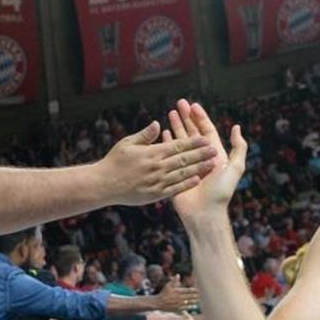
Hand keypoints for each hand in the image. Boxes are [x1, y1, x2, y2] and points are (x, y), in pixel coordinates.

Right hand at [96, 120, 217, 205]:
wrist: (103, 185)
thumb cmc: (114, 161)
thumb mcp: (127, 143)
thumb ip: (145, 135)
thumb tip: (158, 125)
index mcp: (152, 153)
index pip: (177, 146)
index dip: (193, 143)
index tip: (206, 139)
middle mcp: (157, 167)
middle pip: (183, 159)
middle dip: (201, 154)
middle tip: (215, 150)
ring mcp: (157, 182)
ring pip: (182, 174)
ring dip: (199, 168)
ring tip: (212, 164)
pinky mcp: (155, 194)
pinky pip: (174, 189)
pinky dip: (186, 184)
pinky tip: (197, 180)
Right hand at [154, 277, 199, 312]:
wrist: (158, 302)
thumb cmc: (164, 293)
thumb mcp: (168, 286)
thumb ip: (174, 281)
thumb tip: (178, 275)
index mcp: (177, 292)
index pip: (187, 290)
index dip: (193, 290)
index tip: (198, 290)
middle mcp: (179, 298)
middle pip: (189, 297)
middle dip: (195, 296)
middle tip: (201, 295)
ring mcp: (178, 304)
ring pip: (188, 303)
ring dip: (194, 301)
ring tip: (199, 300)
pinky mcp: (177, 308)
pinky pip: (185, 308)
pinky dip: (190, 307)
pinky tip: (194, 306)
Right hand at [164, 99, 247, 223]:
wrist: (205, 214)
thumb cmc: (221, 192)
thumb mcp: (234, 168)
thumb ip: (238, 148)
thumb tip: (237, 127)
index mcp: (214, 154)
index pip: (206, 130)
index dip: (199, 117)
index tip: (192, 105)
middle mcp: (201, 157)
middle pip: (193, 133)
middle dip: (186, 118)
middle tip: (178, 104)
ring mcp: (188, 165)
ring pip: (182, 141)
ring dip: (176, 127)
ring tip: (169, 114)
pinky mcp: (176, 173)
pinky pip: (171, 155)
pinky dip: (168, 143)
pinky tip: (163, 134)